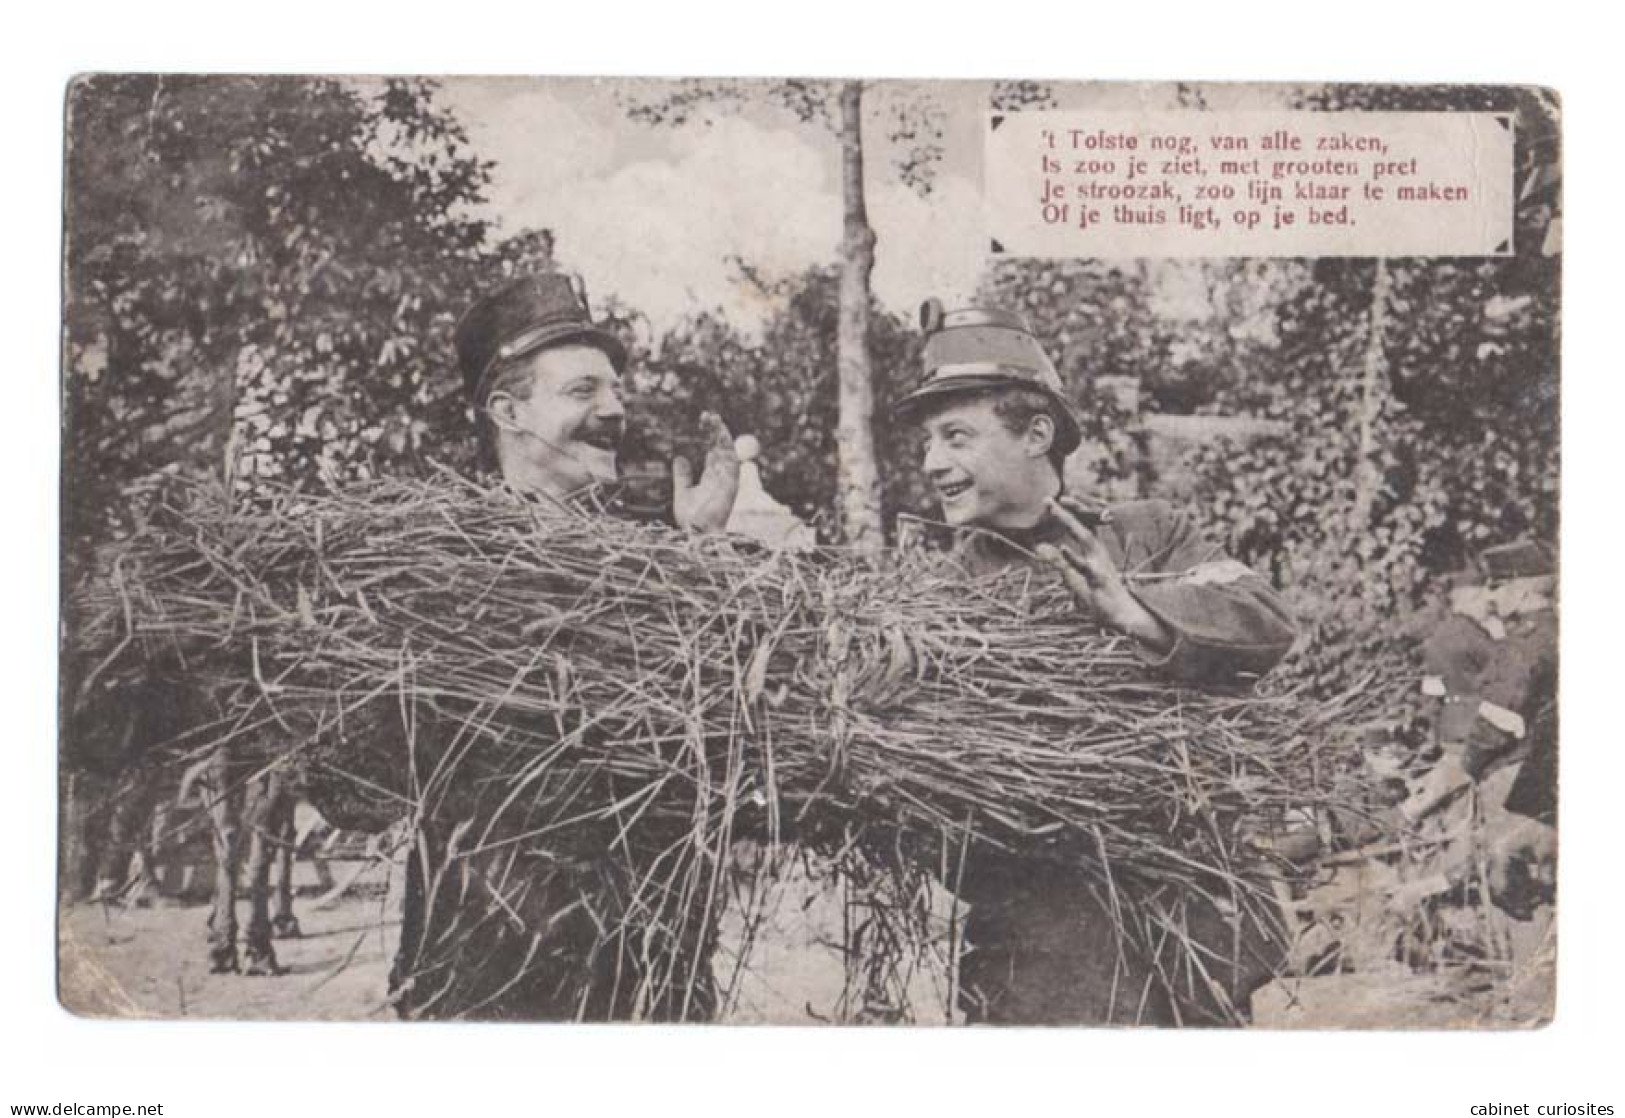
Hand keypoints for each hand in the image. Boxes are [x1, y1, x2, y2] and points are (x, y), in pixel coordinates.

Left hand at [672, 411, 739, 532]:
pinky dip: (727, 447)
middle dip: (716, 430)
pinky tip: (720, 434)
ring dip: (722, 434)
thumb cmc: (691, 519)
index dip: (709, 434)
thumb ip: (682, 476)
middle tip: (708, 414)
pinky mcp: (730, 485)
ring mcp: (727, 480)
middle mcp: (721, 476)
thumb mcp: (682, 492)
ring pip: (728, 451)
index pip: (713, 450)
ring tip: (713, 418)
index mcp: (711, 477)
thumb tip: (680, 457)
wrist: (697, 534)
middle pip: (721, 447)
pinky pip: (732, 461)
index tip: (703, 420)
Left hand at [1036, 497, 1173, 653]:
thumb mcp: (1077, 578)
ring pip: (1085, 537)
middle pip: (1083, 525)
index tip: (1057, 499)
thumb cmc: (1102, 597)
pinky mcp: (1098, 579)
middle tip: (1049, 499)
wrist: (1124, 616)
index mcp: (1095, 551)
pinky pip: (1085, 566)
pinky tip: (1062, 548)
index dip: (1071, 511)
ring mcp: (1099, 564)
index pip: (1083, 525)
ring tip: (1055, 509)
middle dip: (1067, 510)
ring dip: (1069, 521)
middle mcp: (1098, 553)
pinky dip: (1073, 557)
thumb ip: (1061, 563)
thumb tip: (1042, 550)